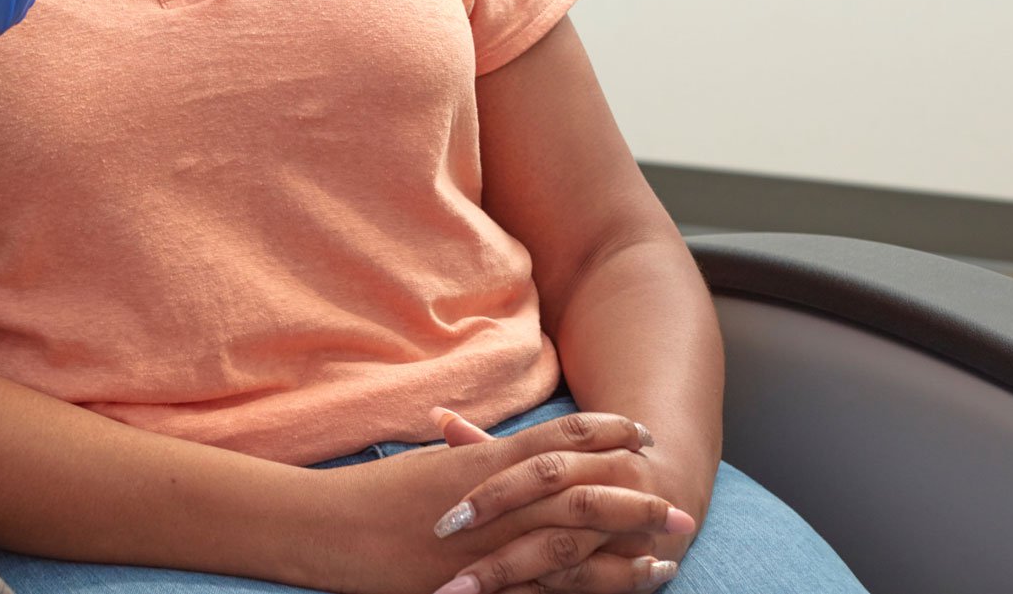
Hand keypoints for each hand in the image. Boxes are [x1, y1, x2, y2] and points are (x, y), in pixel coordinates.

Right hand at [302, 412, 684, 593]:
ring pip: (577, 545)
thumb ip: (468, 453)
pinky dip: (589, 590)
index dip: (607, 435)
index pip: (562, 440)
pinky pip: (547, 589)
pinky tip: (619, 591)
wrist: (332, 528)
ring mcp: (493, 545)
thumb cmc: (375, 494)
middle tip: (680, 507)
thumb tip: (486, 439)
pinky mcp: (484, 583)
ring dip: (626, 551)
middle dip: (636, 500)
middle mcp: (499, 500)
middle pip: (585, 494)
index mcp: (487, 462)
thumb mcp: (429, 465)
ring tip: (668, 556)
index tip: (641, 434)